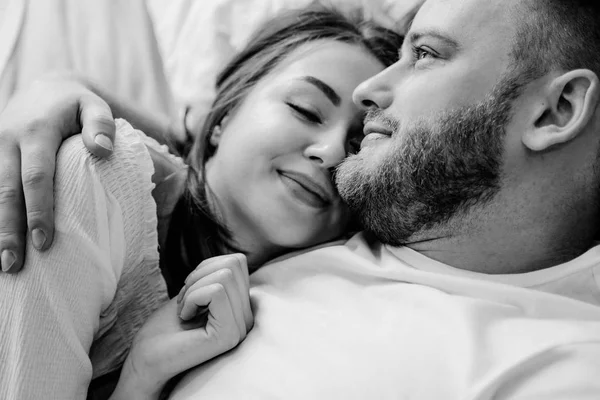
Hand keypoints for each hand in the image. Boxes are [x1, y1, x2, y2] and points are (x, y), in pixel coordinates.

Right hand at [0, 73, 114, 272]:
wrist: (45, 87)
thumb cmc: (75, 104)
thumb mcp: (93, 106)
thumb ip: (101, 125)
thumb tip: (102, 151)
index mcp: (36, 131)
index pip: (36, 176)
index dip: (39, 210)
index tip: (45, 242)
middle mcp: (8, 141)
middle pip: (5, 190)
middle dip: (9, 229)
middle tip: (15, 265)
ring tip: (2, 264)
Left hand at [111, 254, 252, 398]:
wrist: (145, 360)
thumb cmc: (164, 327)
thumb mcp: (195, 293)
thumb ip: (218, 277)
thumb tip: (234, 259)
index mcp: (241, 308)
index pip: (237, 261)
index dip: (206, 268)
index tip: (190, 293)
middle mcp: (247, 319)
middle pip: (234, 264)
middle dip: (199, 276)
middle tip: (185, 302)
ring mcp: (240, 328)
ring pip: (226, 275)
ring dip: (194, 288)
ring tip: (186, 311)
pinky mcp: (228, 335)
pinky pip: (216, 291)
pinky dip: (192, 297)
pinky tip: (186, 318)